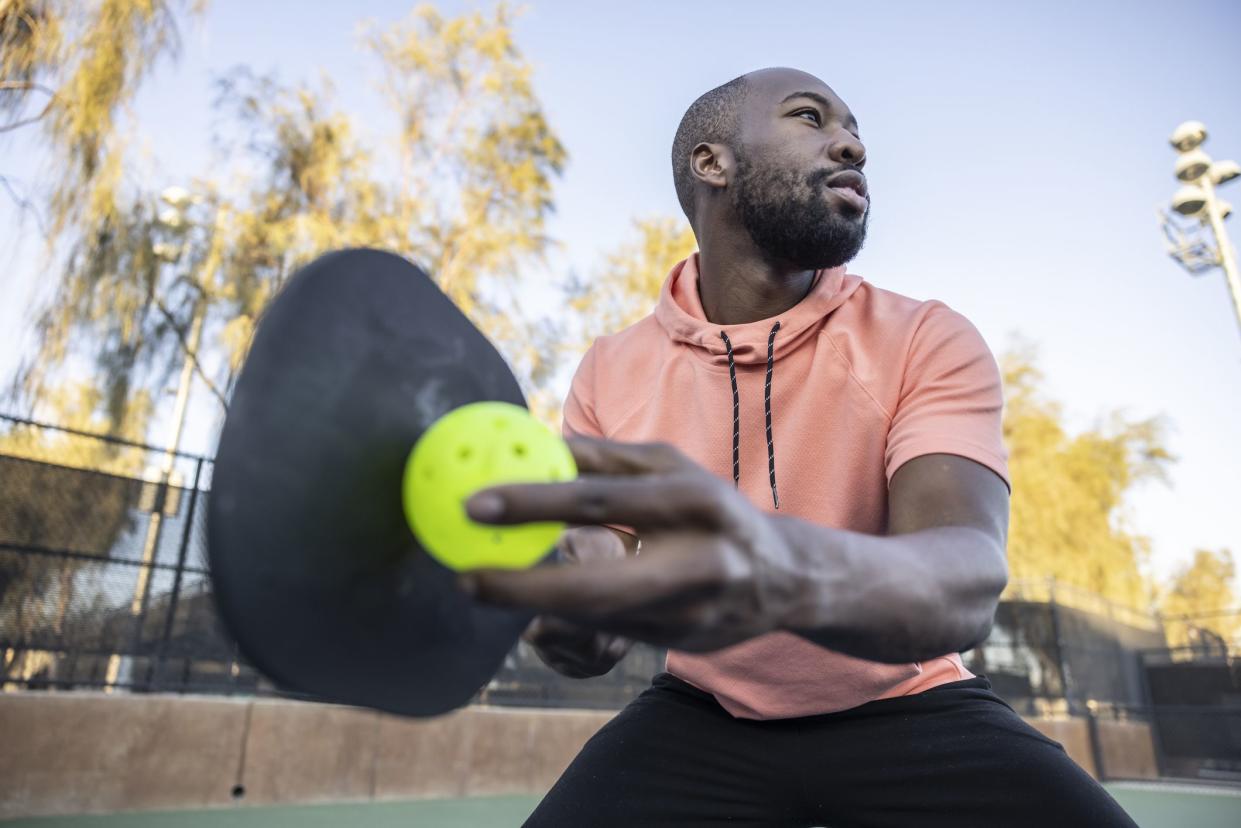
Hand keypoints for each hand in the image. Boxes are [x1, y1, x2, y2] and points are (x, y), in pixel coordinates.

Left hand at [459, 438, 801, 651]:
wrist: (786, 580)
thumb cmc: (715, 509)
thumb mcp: (673, 469)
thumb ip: (609, 459)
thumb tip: (539, 443)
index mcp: (695, 500)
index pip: (601, 500)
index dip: (533, 503)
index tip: (473, 505)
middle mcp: (698, 560)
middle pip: (596, 585)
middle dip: (522, 588)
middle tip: (464, 578)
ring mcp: (690, 612)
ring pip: (596, 618)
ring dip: (532, 606)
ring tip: (479, 586)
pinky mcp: (678, 644)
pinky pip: (608, 633)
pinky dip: (562, 619)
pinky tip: (526, 604)